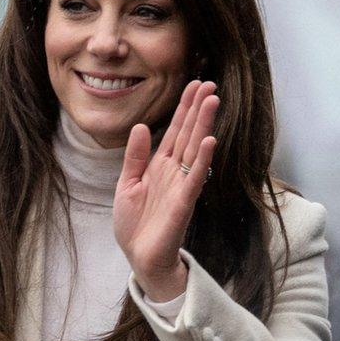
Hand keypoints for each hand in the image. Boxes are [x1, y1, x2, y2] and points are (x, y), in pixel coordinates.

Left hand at [114, 80, 218, 301]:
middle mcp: (174, 171)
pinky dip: (202, 159)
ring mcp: (181, 185)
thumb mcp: (126, 184)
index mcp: (159, 166)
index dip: (184, 108)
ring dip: (204, 125)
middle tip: (210, 83)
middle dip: (198, 108)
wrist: (140, 258)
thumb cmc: (134, 225)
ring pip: (195, 148)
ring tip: (213, 100)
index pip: (175, 131)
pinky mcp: (184, 202)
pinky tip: (210, 140)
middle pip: (188, 133)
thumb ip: (135, 157)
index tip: (194, 85)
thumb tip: (143, 126)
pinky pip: (195, 177)